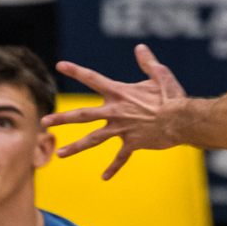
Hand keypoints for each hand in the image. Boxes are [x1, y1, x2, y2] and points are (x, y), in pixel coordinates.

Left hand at [43, 44, 187, 179]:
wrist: (182, 120)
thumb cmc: (172, 96)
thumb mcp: (160, 74)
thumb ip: (147, 62)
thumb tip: (140, 48)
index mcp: (120, 92)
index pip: (93, 78)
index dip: (76, 71)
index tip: (59, 65)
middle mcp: (116, 111)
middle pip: (82, 114)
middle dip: (62, 118)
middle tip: (44, 121)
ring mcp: (122, 129)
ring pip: (93, 139)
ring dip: (76, 147)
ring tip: (59, 154)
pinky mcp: (132, 143)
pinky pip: (120, 158)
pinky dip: (113, 167)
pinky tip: (104, 177)